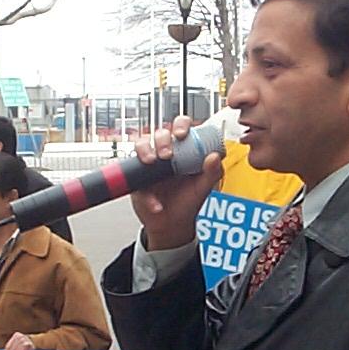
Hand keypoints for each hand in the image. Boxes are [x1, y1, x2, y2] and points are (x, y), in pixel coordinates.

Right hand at [130, 116, 222, 250]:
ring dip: (145, 150)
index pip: (181, 128)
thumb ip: (212, 172)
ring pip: (141, 145)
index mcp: (183, 151)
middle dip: (163, 139)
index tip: (182, 134)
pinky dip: (146, 192)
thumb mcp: (204, 188)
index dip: (181, 125)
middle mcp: (165, 153)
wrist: (173, 224)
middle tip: (167, 153)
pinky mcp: (136, 178)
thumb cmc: (188, 201)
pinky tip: (156, 204)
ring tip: (152, 163)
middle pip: (160, 133)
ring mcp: (149, 164)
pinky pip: (133, 176)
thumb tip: (215, 156)